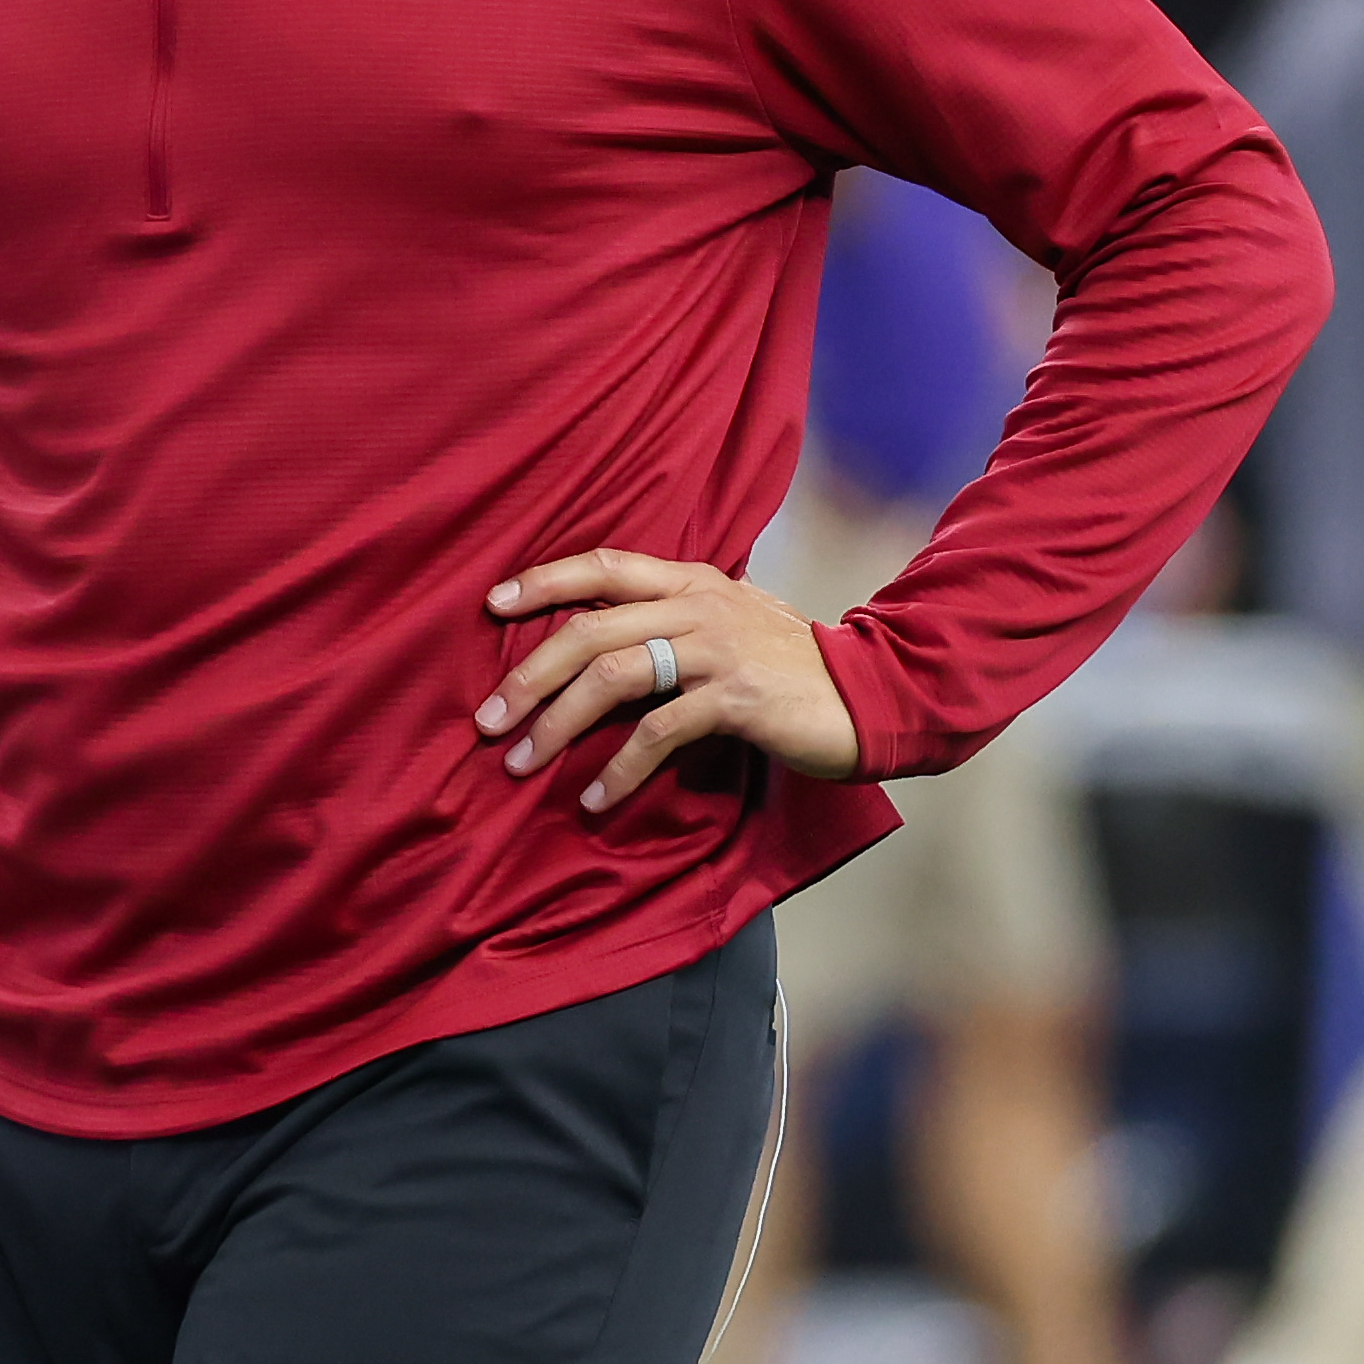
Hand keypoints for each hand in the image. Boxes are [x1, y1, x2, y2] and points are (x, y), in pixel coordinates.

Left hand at [480, 548, 863, 812]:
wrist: (874, 694)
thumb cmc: (790, 666)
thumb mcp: (728, 624)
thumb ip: (671, 620)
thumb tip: (596, 640)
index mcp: (691, 580)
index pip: (602, 565)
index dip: (543, 581)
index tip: (491, 606)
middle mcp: (698, 605)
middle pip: (588, 629)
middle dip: (528, 676)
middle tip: (488, 720)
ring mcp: (717, 649)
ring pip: (612, 676)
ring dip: (557, 724)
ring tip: (520, 761)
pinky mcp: (736, 699)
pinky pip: (658, 732)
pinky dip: (617, 768)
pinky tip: (594, 798)